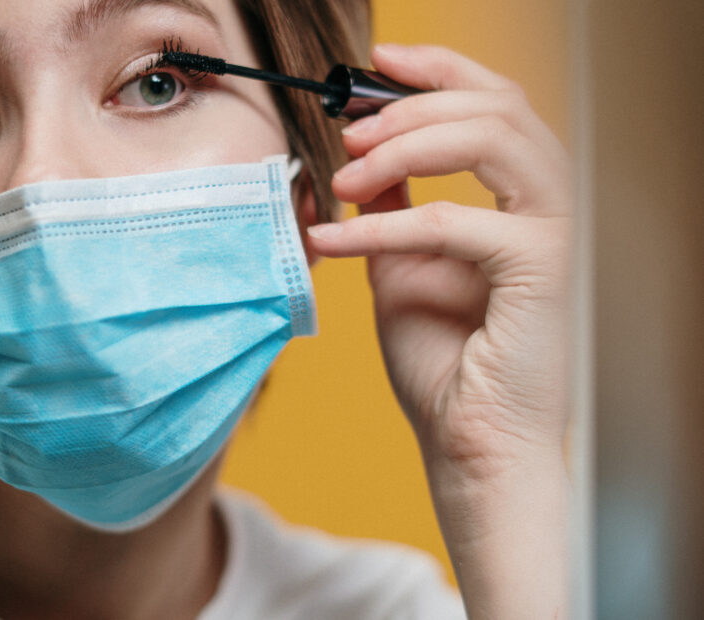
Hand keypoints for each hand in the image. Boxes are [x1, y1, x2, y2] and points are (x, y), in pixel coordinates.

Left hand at [308, 44, 571, 616]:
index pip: (492, 104)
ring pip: (497, 138)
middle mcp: (543, 207)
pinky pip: (454, 223)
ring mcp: (549, 235)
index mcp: (515, 199)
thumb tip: (364, 164)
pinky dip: (383, 229)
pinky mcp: (539, 272)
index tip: (376, 64)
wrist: (468, 442)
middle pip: (498, 105)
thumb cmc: (443, 363)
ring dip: (409, 143)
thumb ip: (392, 210)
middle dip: (413, 104)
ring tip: (348, 168)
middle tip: (351, 127)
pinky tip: (331, 240)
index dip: (438, 69)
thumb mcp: (400, 267)